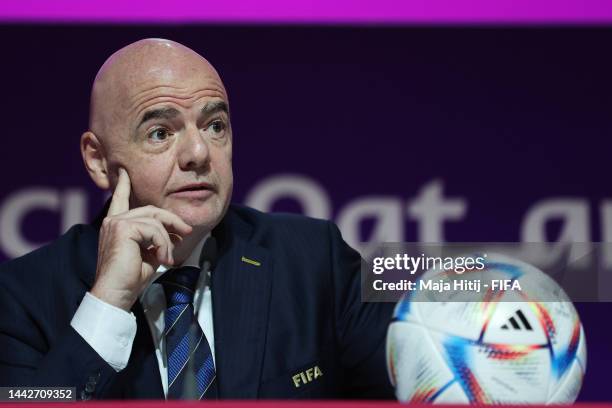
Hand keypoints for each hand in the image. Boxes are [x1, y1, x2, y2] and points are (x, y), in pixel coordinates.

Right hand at [90, 168, 191, 310]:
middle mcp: (113, 221)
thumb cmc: (129, 279)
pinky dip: (163, 245)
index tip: (124, 173)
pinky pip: (154, 230)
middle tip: (186, 232)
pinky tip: (163, 259)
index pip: (120, 200)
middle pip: (152, 210)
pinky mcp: (122, 228)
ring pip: (155, 221)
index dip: (123, 186)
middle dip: (172, 220)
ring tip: (168, 258)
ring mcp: (116, 223)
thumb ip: (157, 240)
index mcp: (116, 226)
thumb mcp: (148, 254)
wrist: (115, 294)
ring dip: (168, 240)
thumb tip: (175, 234)